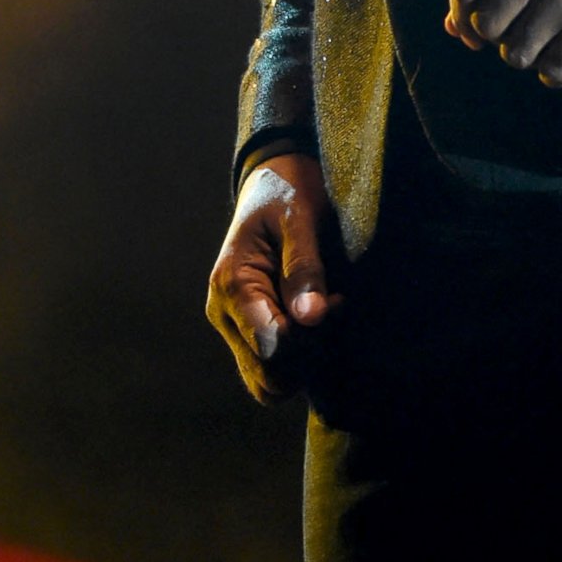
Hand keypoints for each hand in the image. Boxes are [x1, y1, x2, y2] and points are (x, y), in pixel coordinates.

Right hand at [205, 152, 340, 403]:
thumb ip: (304, 269)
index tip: (337, 301)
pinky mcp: (246, 328)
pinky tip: (318, 319)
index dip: (311, 339)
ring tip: (327, 311)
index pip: (271, 346)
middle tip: (336, 306)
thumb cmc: (287, 193)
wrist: (272, 181)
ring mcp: (232, 324)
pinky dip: (299, 357)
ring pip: (268, 380)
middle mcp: (223, 312)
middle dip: (309, 354)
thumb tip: (311, 318)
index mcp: (232, 285)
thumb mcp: (300, 220)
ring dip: (305, 360)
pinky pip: (270, 366)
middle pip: (268, 373)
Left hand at [446, 0, 561, 86]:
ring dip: (529, 56)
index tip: (468, 28)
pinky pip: (554, 68)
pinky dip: (555, 72)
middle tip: (519, 34)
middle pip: (487, 23)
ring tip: (548, 43)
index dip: (460, 12)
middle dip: (499, 37)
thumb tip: (452, 25)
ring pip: (517, 52)